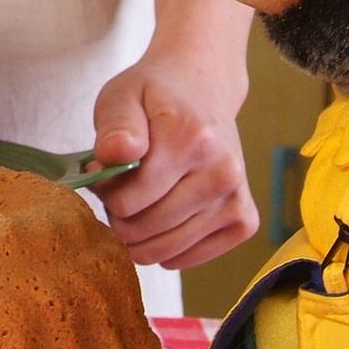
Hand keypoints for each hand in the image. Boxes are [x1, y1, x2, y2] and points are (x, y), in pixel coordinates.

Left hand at [89, 40, 255, 269]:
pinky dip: (164, 247)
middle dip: (120, 214)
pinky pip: (187, 259)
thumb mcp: (122, 96)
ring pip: (164, 250)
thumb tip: (115, 153)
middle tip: (121, 186)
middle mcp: (222, 172)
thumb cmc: (155, 97)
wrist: (203, 89)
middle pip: (144, 229)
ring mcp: (237, 199)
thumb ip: (115, 126)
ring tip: (140, 199)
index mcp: (191, 138)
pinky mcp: (244, 221)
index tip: (104, 172)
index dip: (104, 192)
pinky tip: (161, 218)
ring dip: (139, 233)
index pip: (127, 201)